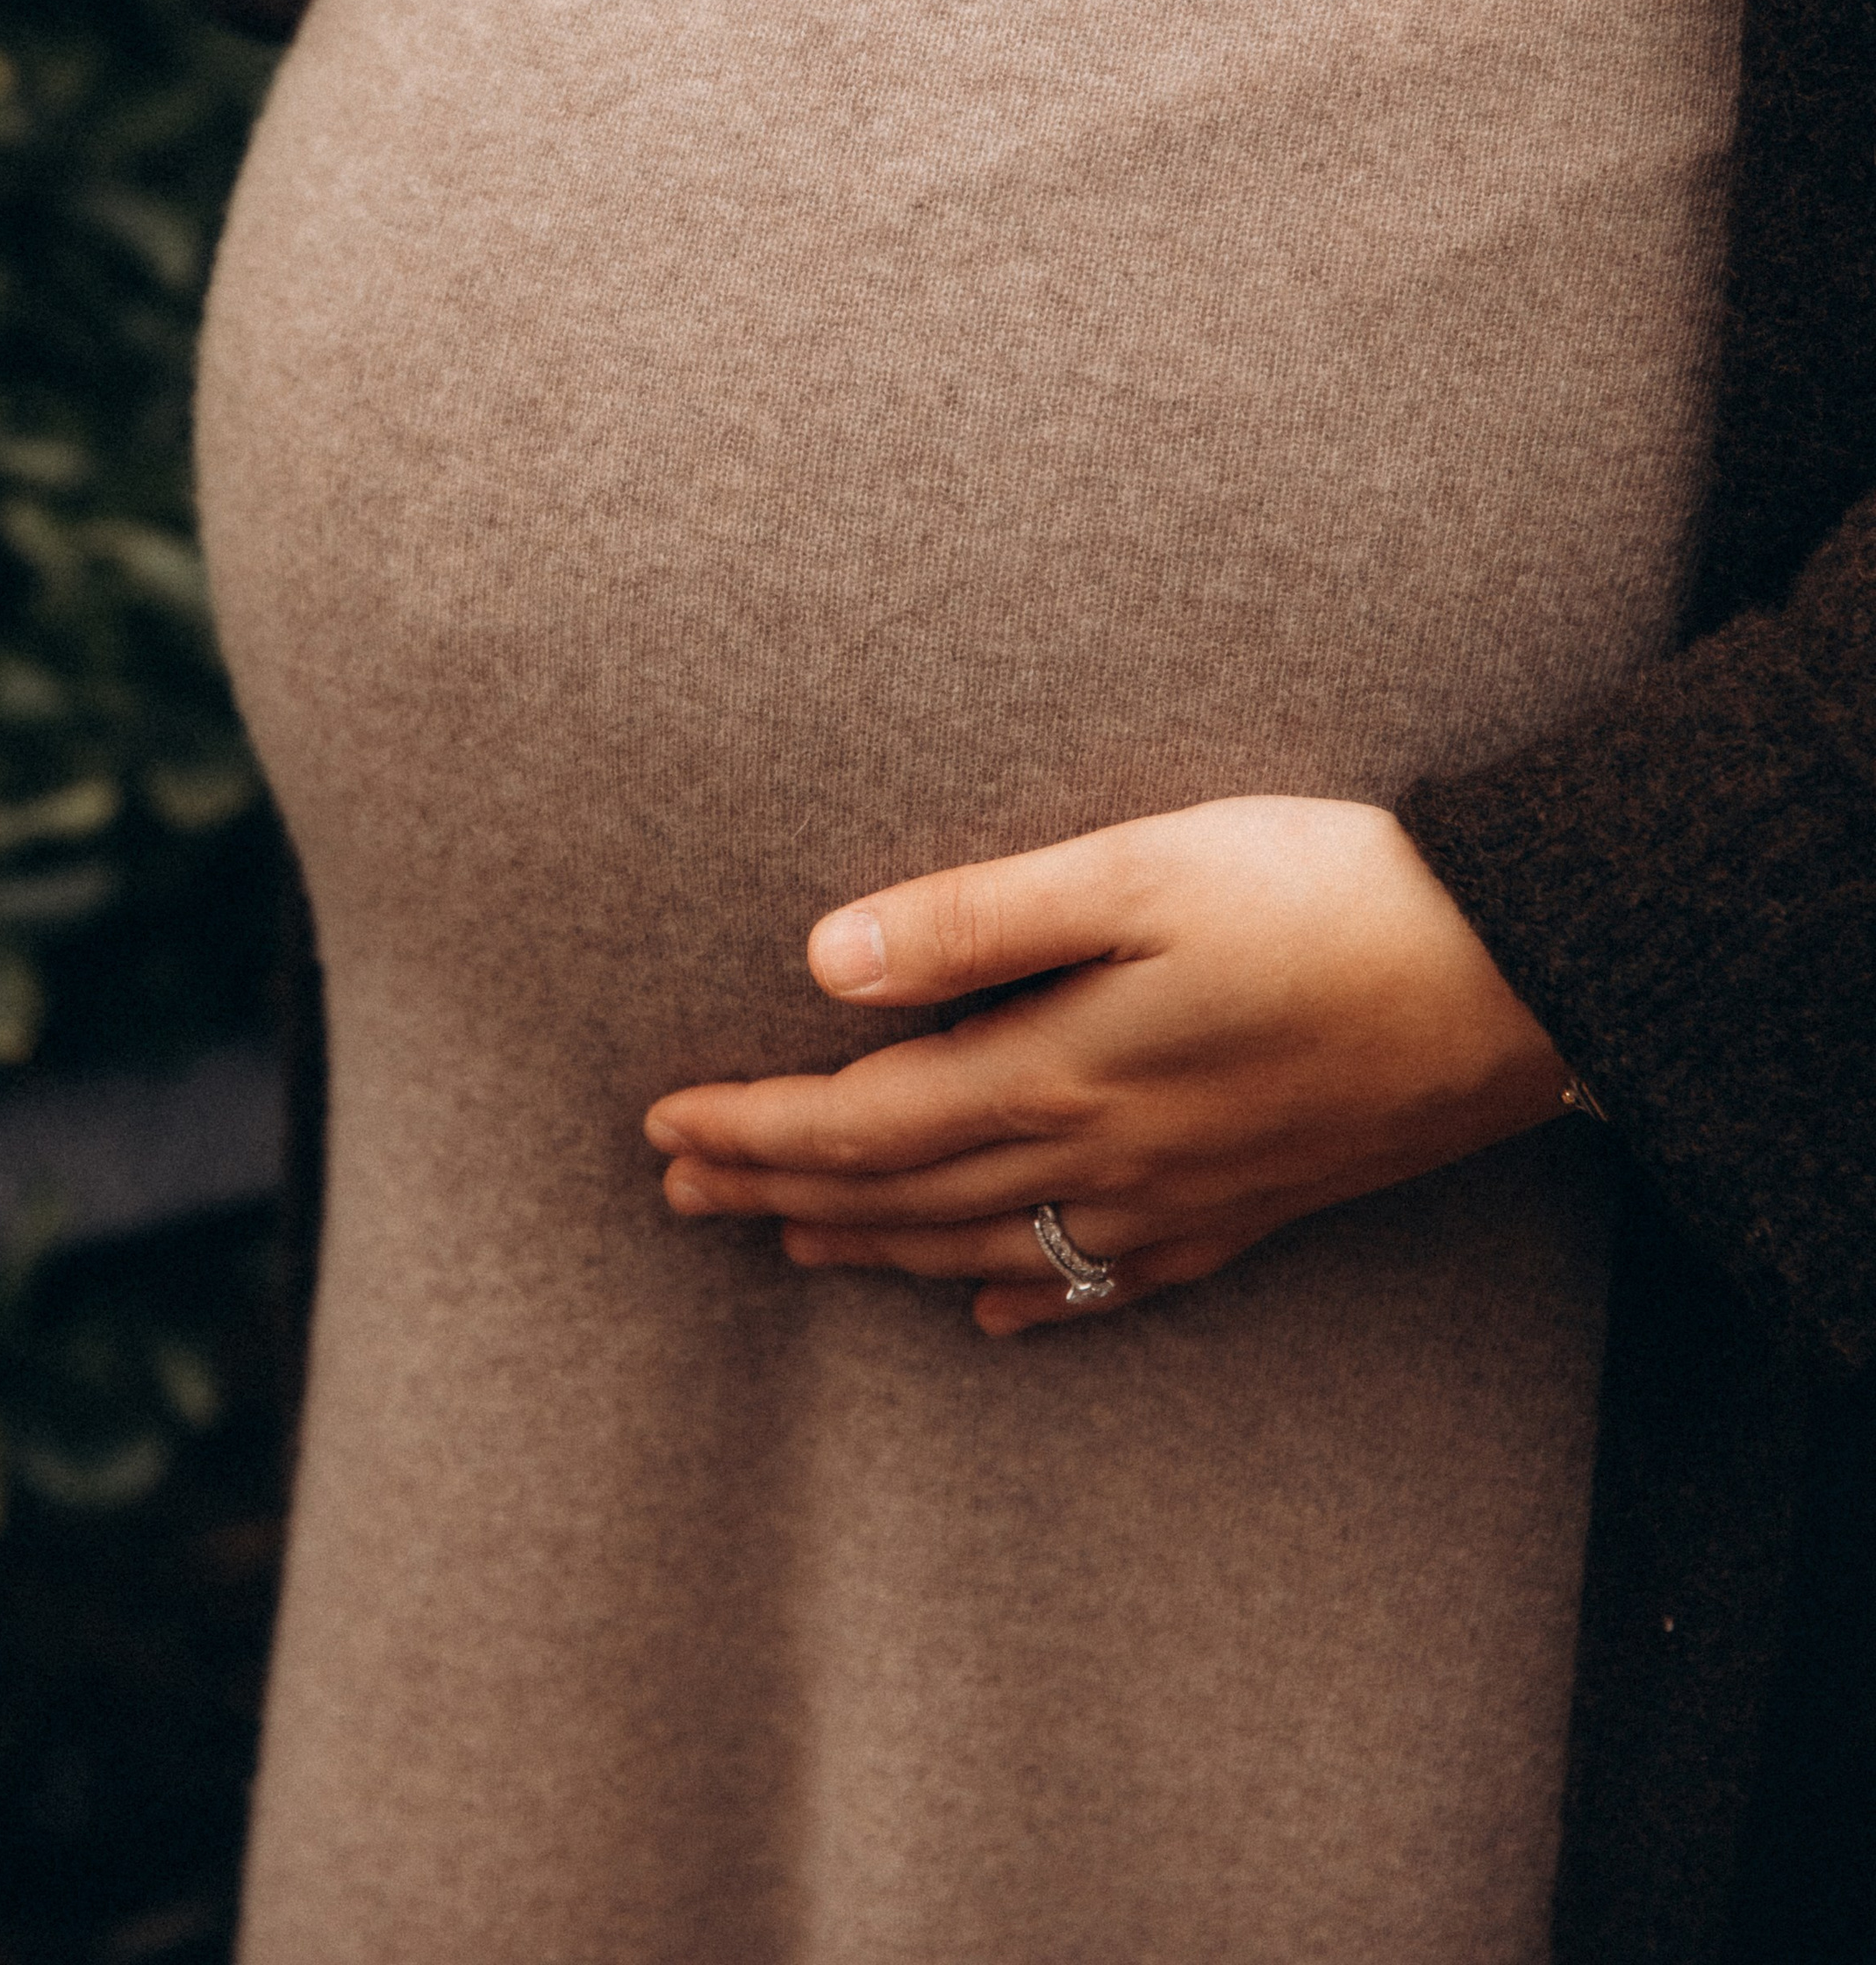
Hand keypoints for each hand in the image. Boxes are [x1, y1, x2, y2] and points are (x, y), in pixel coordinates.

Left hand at [644, 797, 1570, 1334]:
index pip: (862, 1121)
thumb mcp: (1138, 870)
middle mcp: (1106, 1158)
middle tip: (682, 1196)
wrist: (1517, 975)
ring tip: (791, 1240)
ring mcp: (1182, 1200)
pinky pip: (1107, 1282)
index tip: (664, 1129)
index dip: (754, 1129)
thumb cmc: (1323, 892)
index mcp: (1062, 1070)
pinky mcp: (1252, 1209)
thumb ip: (980, 917)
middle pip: (905, 1194)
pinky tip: (990, 1310)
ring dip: (874, 1246)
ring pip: (987, 1245)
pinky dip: (1027, 1298)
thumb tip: (826, 962)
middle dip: (782, 1192)